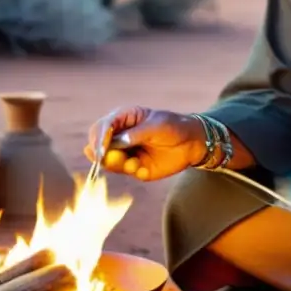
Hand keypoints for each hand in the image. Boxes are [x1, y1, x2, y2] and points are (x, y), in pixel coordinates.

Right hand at [84, 106, 207, 181]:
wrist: (192, 143)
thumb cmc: (174, 127)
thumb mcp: (155, 126)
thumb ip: (133, 135)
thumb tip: (111, 143)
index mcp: (123, 119)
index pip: (101, 127)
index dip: (98, 138)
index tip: (101, 150)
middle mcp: (120, 136)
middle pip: (98, 146)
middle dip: (103, 155)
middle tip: (114, 159)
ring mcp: (125, 152)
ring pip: (108, 162)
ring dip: (118, 165)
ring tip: (135, 164)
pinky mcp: (133, 166)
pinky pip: (124, 172)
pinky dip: (132, 171)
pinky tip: (143, 169)